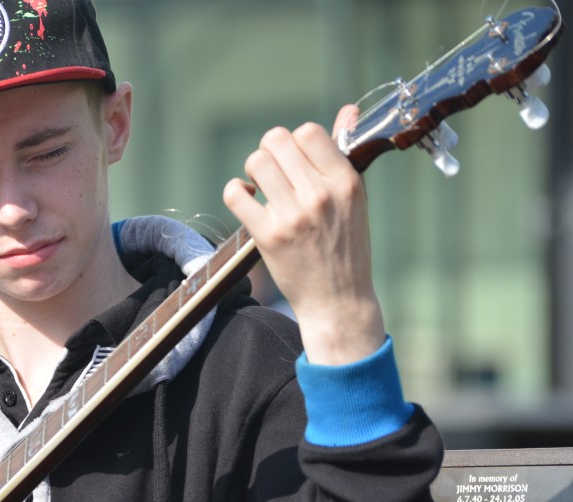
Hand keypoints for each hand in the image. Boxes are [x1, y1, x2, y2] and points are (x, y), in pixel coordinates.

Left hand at [223, 104, 385, 364]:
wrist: (337, 300)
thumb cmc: (346, 246)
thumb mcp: (355, 199)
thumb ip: (345, 154)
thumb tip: (348, 111)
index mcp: (346, 182)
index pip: (309, 132)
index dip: (296, 142)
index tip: (296, 162)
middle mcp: (320, 195)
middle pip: (276, 140)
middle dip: (270, 152)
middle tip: (274, 173)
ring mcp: (292, 215)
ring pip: (255, 161)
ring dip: (252, 170)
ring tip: (261, 186)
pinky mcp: (267, 235)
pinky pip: (235, 194)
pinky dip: (236, 191)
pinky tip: (247, 199)